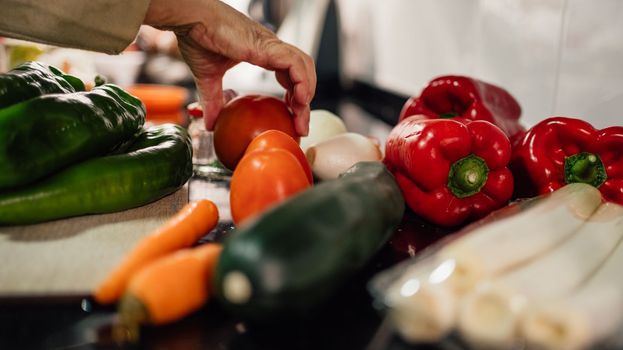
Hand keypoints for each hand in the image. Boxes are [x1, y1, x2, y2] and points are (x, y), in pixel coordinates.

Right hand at [144, 0, 315, 135]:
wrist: (191, 20)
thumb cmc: (198, 37)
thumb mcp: (208, 77)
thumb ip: (213, 100)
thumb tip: (209, 124)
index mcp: (262, 53)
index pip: (290, 76)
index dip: (295, 98)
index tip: (293, 118)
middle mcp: (271, 49)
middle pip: (302, 73)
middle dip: (305, 101)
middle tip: (301, 125)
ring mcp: (271, 46)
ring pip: (304, 67)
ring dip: (307, 93)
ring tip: (301, 114)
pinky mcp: (268, 46)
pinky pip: (295, 64)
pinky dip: (302, 81)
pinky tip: (299, 99)